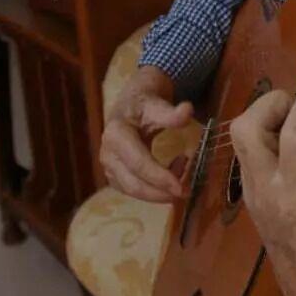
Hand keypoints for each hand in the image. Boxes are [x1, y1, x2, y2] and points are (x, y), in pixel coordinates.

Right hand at [100, 65, 191, 202]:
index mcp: (116, 135)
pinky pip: (133, 189)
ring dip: (158, 192)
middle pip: (133, 183)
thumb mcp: (158, 104)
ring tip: (183, 179)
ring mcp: (109, 166)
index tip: (181, 187)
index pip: (139, 164)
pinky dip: (153, 190)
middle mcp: (108, 153)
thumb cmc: (145, 102)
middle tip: (187, 192)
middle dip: (160, 193)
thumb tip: (187, 110)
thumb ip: (171, 113)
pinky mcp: (115, 174)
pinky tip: (171, 176)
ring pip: (132, 190)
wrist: (132, 102)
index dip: (160, 178)